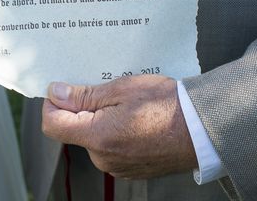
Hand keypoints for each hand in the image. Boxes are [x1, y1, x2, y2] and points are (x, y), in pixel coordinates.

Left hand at [41, 75, 197, 178]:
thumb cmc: (167, 105)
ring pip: (92, 137)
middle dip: (81, 108)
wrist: (204, 129)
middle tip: (104, 90)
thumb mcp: (121, 89)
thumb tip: (55, 93)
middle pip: (73, 129)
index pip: (52, 124)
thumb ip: (84, 95)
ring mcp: (117, 166)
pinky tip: (133, 118)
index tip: (62, 88)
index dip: (52, 103)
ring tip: (125, 103)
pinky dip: (114, 130)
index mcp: (98, 137)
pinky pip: (109, 147)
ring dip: (99, 118)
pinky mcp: (129, 168)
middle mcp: (103, 158)